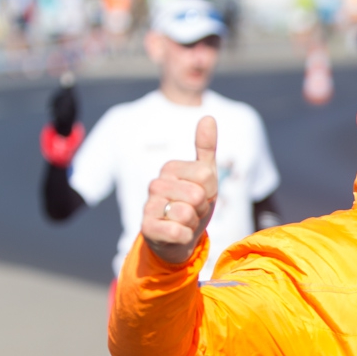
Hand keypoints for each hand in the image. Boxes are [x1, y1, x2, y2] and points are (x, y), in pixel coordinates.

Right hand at [142, 115, 218, 265]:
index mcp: (170, 168)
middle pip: (197, 195)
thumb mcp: (205, 176)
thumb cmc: (193, 203)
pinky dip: (185, 237)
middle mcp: (156, 184)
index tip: (202, 195)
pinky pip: (177, 232)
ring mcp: (149, 206)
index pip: (206, 175)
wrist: (179, 238)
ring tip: (184, 222)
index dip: (210, 190)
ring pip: (187, 214)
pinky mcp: (146, 229)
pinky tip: (177, 235)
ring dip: (193, 223)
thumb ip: (206, 147)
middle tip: (193, 211)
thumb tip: (207, 117)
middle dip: (202, 208)